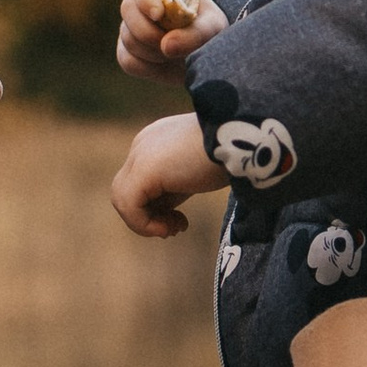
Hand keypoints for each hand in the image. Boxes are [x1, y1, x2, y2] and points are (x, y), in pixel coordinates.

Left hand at [111, 110, 224, 237]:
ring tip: (174, 228)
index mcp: (156, 141)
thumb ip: (177, 187)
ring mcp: (141, 155)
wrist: (244, 137)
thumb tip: (165, 215)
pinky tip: (172, 226)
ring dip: (145, 224)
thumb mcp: (199, 171)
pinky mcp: (144, 169)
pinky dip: (144, 224)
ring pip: (122, 199)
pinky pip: (128, 205)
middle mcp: (143, 145)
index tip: (182, 220)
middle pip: (129, 192)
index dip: (157, 209)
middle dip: (149, 217)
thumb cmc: (232, 153)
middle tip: (176, 228)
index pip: (141, 183)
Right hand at [116, 0, 224, 75]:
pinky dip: (147, 68)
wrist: (204, 55)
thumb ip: (195, 33)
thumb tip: (165, 46)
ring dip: (153, 52)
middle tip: (168, 46)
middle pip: (128, 8)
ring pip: (128, 38)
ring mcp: (131, 26)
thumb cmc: (210, 31)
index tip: (159, 15)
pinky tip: (165, 64)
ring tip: (176, 55)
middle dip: (147, 31)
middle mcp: (142, 2)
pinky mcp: (127, 50)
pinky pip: (128, 61)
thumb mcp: (212, 28)